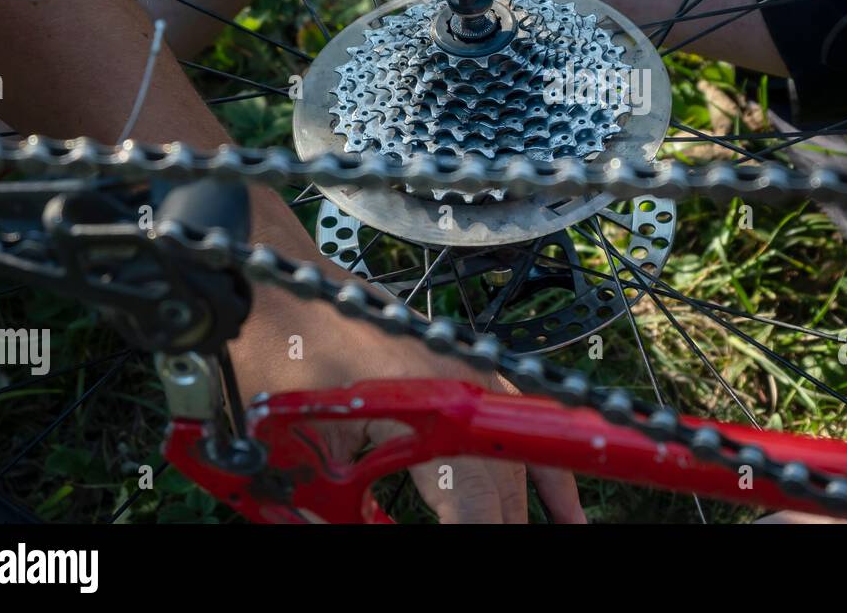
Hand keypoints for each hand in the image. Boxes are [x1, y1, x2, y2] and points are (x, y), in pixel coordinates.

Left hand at [233, 187, 586, 523]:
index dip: (479, 534)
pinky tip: (563, 500)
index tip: (480, 557)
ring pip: (522, 455)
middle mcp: (461, 385)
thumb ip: (343, 514)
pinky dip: (542, 466)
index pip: (473, 500)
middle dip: (504, 523)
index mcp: (423, 404)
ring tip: (571, 530)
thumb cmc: (278, 358)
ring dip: (540, 502)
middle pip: (504, 483)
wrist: (275, 288)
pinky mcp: (464, 369)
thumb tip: (373, 535)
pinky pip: (521, 423)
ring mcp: (470, 373)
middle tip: (518, 552)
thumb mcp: (300, 455)